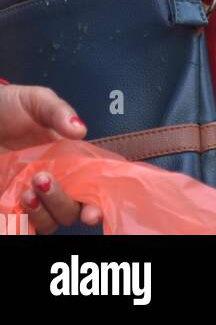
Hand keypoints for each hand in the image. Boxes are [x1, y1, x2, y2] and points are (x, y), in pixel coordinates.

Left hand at [0, 83, 101, 232]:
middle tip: (44, 180)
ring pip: (48, 222)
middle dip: (63, 203)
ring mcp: (31, 195)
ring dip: (41, 213)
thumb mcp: (36, 101)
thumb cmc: (10, 107)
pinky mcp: (9, 204)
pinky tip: (16, 202)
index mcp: (69, 158)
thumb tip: (80, 129)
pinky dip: (22, 222)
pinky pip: (22, 226)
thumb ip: (58, 112)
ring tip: (27, 190)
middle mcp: (54, 181)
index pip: (91, 186)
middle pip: (70, 209)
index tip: (91, 212)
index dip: (96, 203)